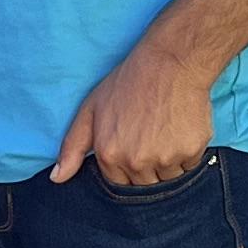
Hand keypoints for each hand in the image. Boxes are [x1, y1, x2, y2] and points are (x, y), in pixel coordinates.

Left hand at [53, 35, 213, 187]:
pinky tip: (179, 129)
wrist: (170, 63)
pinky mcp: (190, 151)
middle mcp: (137, 161)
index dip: (126, 166)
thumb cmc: (128, 83)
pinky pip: (189, 166)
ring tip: (165, 131)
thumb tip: (57, 178)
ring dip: (168, 162)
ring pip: (168, 178)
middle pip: (144, 184)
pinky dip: (186, 153)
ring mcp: (165, 158)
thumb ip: (72, 147)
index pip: (119, 183)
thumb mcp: (90, 109)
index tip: (133, 144)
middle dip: (147, 165)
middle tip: (150, 135)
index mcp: (110, 154)